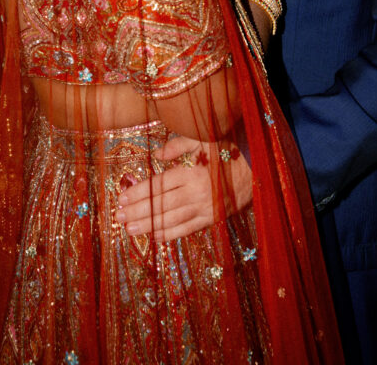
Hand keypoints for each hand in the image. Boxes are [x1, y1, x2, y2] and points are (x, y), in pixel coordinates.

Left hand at [114, 135, 252, 240]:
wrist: (258, 171)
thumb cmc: (229, 151)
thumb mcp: (204, 140)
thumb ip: (178, 145)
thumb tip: (155, 155)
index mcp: (193, 173)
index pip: (160, 185)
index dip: (139, 192)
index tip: (121, 197)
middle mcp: (197, 193)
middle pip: (162, 205)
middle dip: (138, 211)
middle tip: (118, 217)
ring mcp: (205, 209)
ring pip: (172, 220)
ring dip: (149, 226)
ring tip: (129, 229)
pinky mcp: (212, 219)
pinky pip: (188, 230)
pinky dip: (171, 234)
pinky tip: (155, 236)